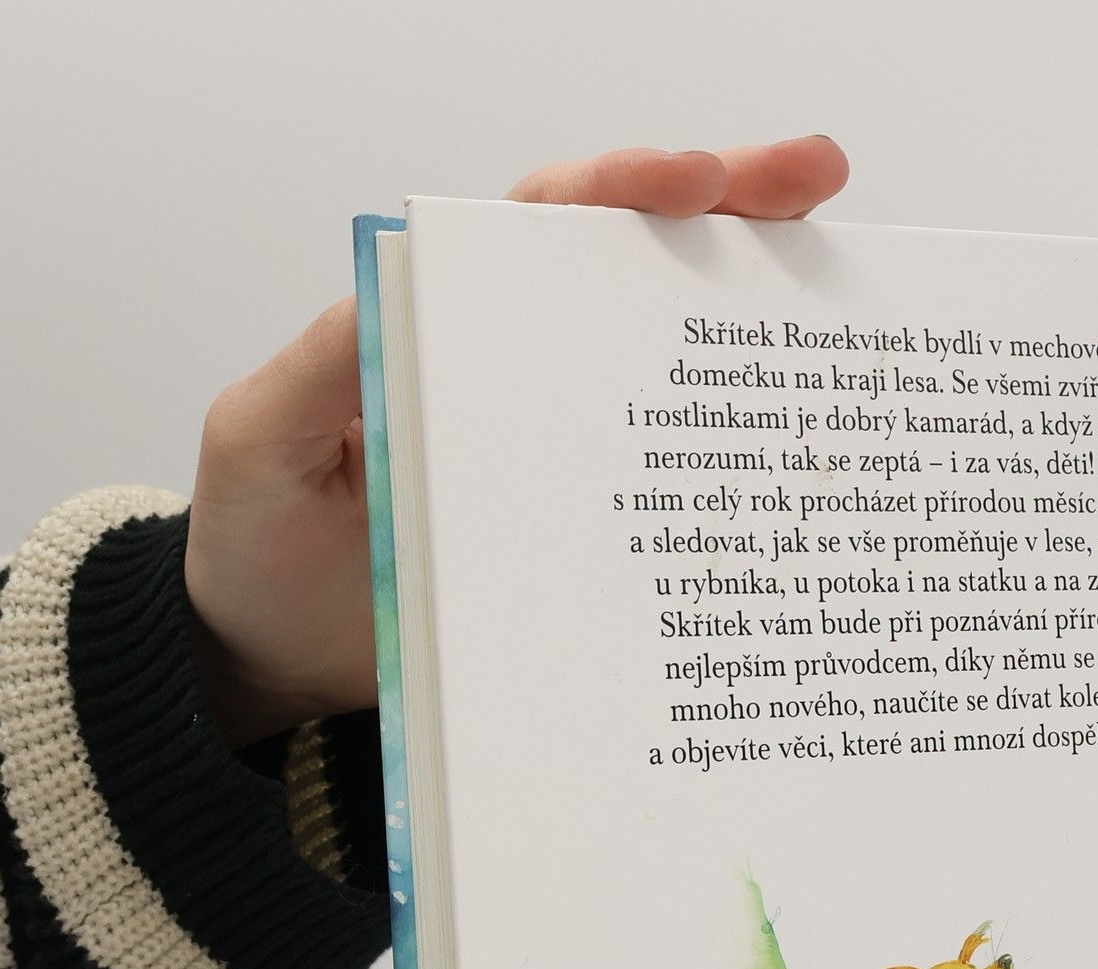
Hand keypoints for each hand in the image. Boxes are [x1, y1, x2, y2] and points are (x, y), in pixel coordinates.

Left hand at [184, 137, 850, 747]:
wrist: (273, 662)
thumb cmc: (256, 549)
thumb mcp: (259, 445)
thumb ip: (319, 370)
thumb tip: (394, 301)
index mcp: (436, 328)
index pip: (537, 232)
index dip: (621, 193)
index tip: (701, 177)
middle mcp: (508, 372)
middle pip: (627, 268)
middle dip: (731, 212)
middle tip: (821, 178)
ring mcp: (551, 450)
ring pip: (661, 361)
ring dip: (753, 319)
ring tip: (841, 285)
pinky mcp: (576, 530)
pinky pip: (663, 483)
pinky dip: (731, 462)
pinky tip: (798, 444)